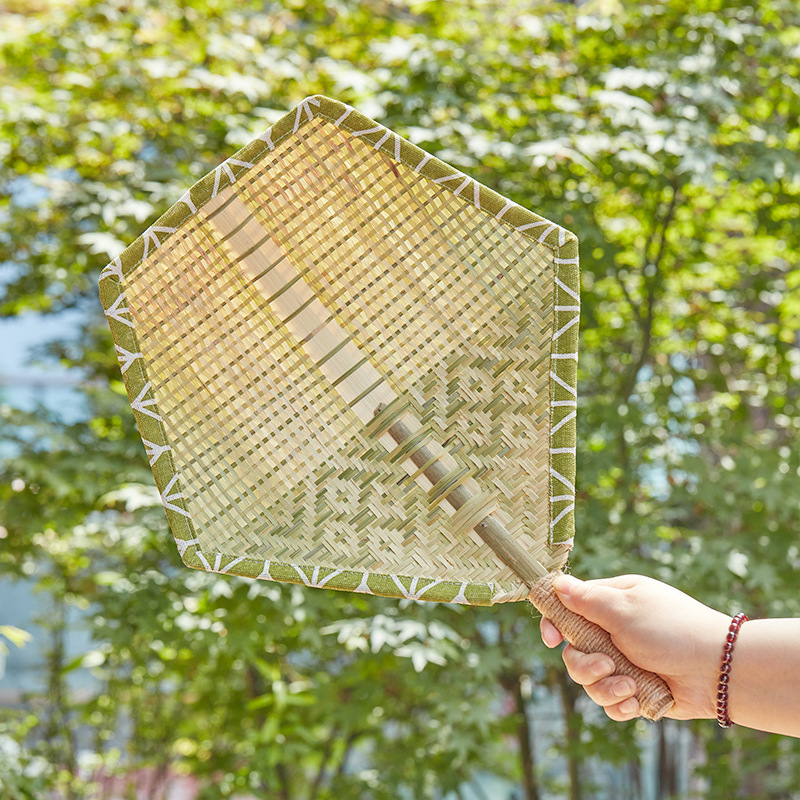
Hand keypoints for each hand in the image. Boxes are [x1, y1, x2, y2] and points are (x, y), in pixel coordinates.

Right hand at [540, 574, 730, 721]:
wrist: (717, 671)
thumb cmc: (672, 630)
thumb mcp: (624, 609)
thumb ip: (586, 599)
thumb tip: (556, 582)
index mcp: (613, 601)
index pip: (569, 607)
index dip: (555, 623)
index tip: (552, 639)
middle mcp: (615, 630)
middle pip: (574, 651)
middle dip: (585, 664)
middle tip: (606, 664)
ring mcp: (626, 661)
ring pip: (590, 680)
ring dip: (605, 687)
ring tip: (630, 686)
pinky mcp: (636, 689)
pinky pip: (611, 702)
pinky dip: (620, 704)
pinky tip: (636, 700)